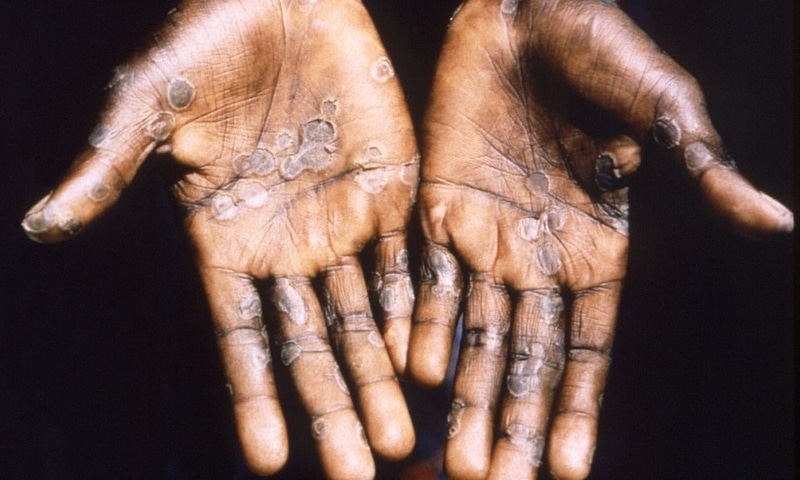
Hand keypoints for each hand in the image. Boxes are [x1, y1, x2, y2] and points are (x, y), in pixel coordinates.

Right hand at [21, 0, 417, 476]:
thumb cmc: (206, 45)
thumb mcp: (149, 107)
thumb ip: (108, 169)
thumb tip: (40, 224)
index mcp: (227, 241)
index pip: (243, 338)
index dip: (255, 398)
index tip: (269, 463)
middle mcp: (287, 245)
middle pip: (312, 343)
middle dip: (333, 408)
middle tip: (359, 472)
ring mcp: (342, 222)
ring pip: (366, 315)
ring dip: (382, 375)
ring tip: (401, 437)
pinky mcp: (391, 190)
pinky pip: (408, 261)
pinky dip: (416, 309)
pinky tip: (428, 360)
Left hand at [408, 1, 792, 478]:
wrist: (527, 12)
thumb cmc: (606, 55)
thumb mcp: (663, 114)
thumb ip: (702, 173)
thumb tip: (779, 223)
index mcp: (596, 252)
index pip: (586, 350)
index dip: (576, 409)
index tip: (566, 472)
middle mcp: (538, 260)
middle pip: (523, 358)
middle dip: (511, 423)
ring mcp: (485, 240)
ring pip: (471, 333)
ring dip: (463, 395)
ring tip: (455, 461)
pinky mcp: (437, 210)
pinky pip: (424, 280)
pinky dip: (419, 326)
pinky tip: (413, 375)